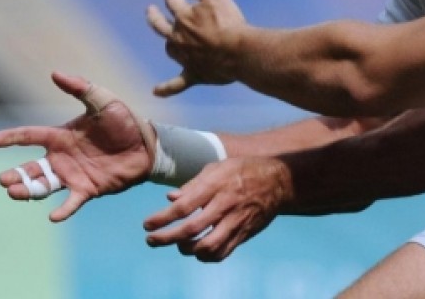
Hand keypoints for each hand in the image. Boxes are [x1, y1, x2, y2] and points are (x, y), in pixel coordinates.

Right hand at [0, 72, 154, 221]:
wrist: (147, 145)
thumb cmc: (124, 121)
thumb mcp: (103, 101)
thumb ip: (80, 88)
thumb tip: (55, 73)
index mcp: (61, 136)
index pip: (31, 135)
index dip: (12, 138)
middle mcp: (62, 157)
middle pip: (32, 168)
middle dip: (16, 174)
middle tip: (3, 180)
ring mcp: (73, 175)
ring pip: (43, 186)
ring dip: (28, 191)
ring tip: (14, 193)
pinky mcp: (88, 189)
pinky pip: (72, 202)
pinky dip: (63, 210)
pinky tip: (53, 217)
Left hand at [142, 156, 292, 261]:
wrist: (277, 181)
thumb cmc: (242, 170)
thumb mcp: (217, 167)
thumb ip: (193, 184)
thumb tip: (170, 197)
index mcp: (216, 185)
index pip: (184, 206)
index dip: (162, 218)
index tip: (147, 225)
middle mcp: (225, 205)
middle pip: (191, 229)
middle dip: (167, 238)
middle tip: (152, 240)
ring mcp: (236, 222)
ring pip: (207, 246)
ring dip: (187, 249)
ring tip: (178, 244)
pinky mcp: (244, 234)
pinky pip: (222, 253)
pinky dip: (206, 256)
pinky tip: (197, 250)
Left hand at [146, 0, 247, 96]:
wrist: (238, 51)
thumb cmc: (228, 22)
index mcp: (183, 16)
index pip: (172, 0)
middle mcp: (178, 36)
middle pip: (160, 25)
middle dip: (154, 15)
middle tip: (150, 10)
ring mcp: (184, 57)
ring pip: (170, 48)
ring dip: (168, 43)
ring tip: (168, 41)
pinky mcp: (194, 73)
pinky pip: (177, 83)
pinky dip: (166, 88)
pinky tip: (156, 92)